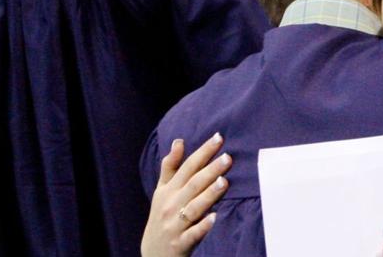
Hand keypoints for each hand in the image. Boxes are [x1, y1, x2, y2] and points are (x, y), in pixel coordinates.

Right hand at [141, 134, 231, 256]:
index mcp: (168, 190)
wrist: (154, 253)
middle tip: (228, 157)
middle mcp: (171, 205)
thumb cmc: (162, 216)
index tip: (218, 138)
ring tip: (224, 182)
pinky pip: (193, 233)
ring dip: (208, 195)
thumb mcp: (162, 191)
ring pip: (194, 207)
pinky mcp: (181, 243)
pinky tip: (215, 217)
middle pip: (193, 184)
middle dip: (210, 170)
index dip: (203, 152)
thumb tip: (179, 141)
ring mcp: (175, 224)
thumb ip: (170, 167)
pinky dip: (203, 225)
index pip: (187, 167)